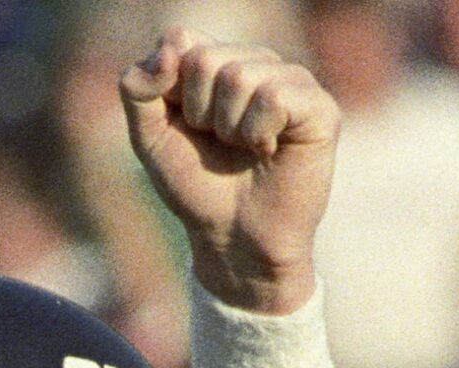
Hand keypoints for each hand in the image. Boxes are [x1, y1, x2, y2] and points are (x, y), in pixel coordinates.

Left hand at [119, 29, 338, 313]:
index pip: (181, 39)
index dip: (169, 86)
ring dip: (227, 128)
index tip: (182, 123)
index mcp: (218, 62)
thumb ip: (138, 90)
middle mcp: (257, 62)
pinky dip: (257, 134)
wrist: (231, 236)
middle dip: (196, 114)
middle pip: (205, 59)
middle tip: (216, 142)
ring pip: (239, 76)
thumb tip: (167, 48)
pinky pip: (274, 97)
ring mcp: (292, 80)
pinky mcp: (320, 106)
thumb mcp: (150, 137)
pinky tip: (268, 150)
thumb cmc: (195, 184)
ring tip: (242, 148)